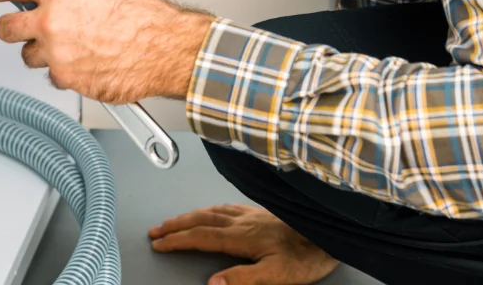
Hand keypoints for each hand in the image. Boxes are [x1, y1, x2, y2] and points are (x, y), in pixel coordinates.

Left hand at [0, 0, 213, 102]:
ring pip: (29, 56)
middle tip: (22, 28)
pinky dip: (66, 71)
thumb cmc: (145, 18)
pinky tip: (88, 63)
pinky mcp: (65, 79)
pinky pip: (54, 76)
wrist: (164, 49)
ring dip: (43, 53)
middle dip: (11, 28)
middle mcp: (50, 21)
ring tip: (75, 48)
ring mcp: (55, 54)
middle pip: (5, 28)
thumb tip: (60, 0)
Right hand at [149, 204, 338, 284]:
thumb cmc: (304, 258)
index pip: (201, 236)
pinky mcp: (261, 212)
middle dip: (176, 225)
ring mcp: (252, 214)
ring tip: (174, 221)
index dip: (177, 240)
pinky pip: (227, 206)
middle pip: (202, 219)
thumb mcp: (275, 276)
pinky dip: (210, 209)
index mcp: (242, 236)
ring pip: (212, 210)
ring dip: (190, 215)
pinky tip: (210, 211)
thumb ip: (242, 278)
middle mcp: (243, 220)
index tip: (158, 244)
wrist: (326, 233)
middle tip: (156, 230)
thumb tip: (211, 283)